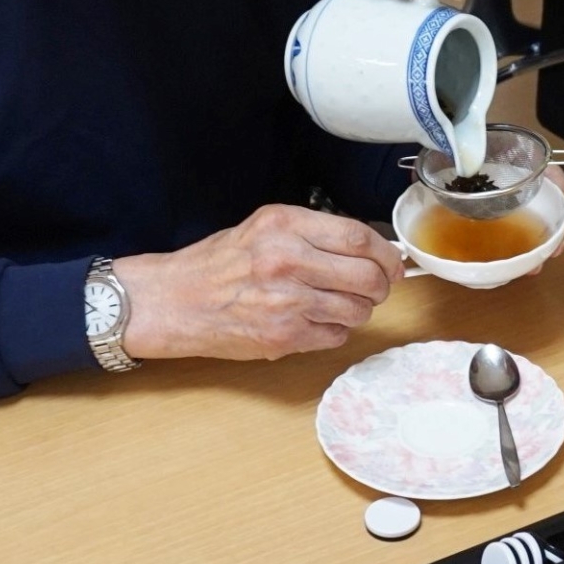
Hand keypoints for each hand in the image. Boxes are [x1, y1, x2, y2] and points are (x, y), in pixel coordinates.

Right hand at [116, 204, 401, 361]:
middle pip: (367, 276)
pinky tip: (314, 322)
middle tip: (375, 288)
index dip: (385, 254)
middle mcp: (287, 260)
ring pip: (357, 311)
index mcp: (284, 226)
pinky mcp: (283, 336)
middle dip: (381, 286)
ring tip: (335, 305)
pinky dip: (334, 332)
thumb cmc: (217, 264)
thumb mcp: (263, 228)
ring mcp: (287, 301)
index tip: (391, 263)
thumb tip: (368, 248)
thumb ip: (312, 234)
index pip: (358, 237)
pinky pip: (335, 336)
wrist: (172, 301)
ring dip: (357, 311)